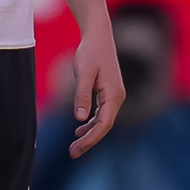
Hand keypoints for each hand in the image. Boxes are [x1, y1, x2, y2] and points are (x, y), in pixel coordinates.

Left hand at [62, 17, 125, 156]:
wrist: (99, 35)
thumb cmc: (91, 52)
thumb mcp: (84, 73)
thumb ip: (82, 96)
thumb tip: (80, 119)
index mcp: (114, 95)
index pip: (104, 124)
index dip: (90, 139)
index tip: (76, 149)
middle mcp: (117, 97)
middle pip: (104, 126)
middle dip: (89, 141)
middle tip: (72, 153)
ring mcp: (114, 95)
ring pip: (103, 121)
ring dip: (89, 134)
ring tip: (74, 146)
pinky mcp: (108, 92)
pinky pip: (102, 113)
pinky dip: (91, 123)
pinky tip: (80, 129)